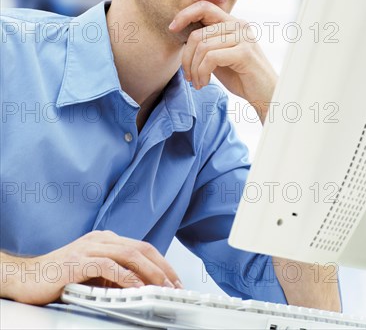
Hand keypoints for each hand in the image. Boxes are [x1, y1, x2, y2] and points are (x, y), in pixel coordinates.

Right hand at [0, 231, 181, 304]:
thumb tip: (140, 287)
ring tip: (162, 287)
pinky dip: (126, 278)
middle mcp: (100, 239)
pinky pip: (108, 267)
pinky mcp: (79, 262)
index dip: (161, 263)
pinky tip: (136, 289)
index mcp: (105, 239)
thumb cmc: (59, 275)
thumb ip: (113, 275)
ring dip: (150, 272)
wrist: (27, 277)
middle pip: (140, 248)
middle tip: (175, 285)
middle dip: (162, 267)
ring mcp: (89, 248)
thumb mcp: (93, 273)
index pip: (141, 247)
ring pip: (129, 254)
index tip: (173, 279)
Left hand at [169, 1, 276, 120]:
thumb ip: (207, 43)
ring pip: (202, 47)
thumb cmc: (241, 77)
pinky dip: (202, 73)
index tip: (171, 29)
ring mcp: (243, 37)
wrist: (266, 95)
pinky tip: (205, 83)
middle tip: (188, 76)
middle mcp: (239, 25)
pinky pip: (210, 58)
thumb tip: (182, 34)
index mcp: (233, 23)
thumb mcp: (219, 56)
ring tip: (198, 83)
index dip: (185, 14)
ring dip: (194, 69)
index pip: (205, 7)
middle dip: (186, 58)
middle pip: (198, 33)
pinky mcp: (244, 52)